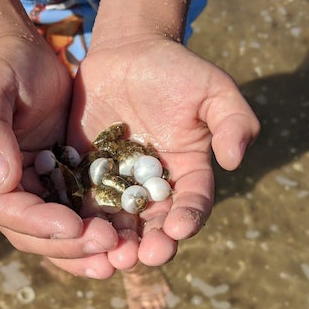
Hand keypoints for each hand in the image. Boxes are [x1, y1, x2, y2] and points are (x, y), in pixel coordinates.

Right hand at [0, 35, 118, 277]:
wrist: (29, 54)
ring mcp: (25, 189)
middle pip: (28, 232)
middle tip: (108, 246)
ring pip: (51, 233)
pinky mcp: (53, 183)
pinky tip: (121, 241)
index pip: (3, 208)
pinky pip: (72, 214)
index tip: (74, 226)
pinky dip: (92, 231)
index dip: (38, 223)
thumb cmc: (4, 62)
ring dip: (83, 250)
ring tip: (119, 260)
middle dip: (68, 244)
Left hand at [63, 35, 259, 269]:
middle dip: (149, 244)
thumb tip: (235, 159)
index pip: (191, 204)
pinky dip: (78, 218)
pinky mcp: (85, 173)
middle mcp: (152, 187)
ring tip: (110, 256)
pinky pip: (80, 200)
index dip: (188, 218)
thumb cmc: (176, 70)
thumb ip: (232, 120)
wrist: (128, 51)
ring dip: (113, 242)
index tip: (180, 229)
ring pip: (115, 222)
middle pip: (153, 225)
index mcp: (186, 174)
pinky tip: (73, 229)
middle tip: (141, 257)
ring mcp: (117, 183)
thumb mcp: (213, 89)